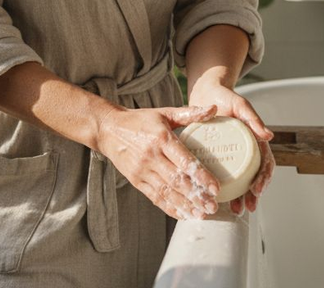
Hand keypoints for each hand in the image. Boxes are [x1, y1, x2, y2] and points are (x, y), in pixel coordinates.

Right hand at [96, 104, 222, 219]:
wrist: (108, 129)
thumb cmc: (140, 120)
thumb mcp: (164, 112)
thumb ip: (189, 113)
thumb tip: (213, 108)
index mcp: (161, 138)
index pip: (184, 160)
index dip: (201, 176)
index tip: (215, 188)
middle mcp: (152, 156)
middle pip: (177, 180)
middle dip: (196, 196)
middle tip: (213, 206)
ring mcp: (142, 170)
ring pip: (166, 192)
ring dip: (185, 206)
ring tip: (202, 214)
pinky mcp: (136, 181)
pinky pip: (155, 197)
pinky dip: (169, 207)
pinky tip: (183, 214)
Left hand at [188, 79, 274, 214]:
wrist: (206, 94)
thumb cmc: (225, 97)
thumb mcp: (240, 105)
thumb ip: (254, 119)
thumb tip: (270, 136)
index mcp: (254, 140)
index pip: (265, 163)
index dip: (264, 178)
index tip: (258, 189)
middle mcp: (245, 150)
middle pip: (254, 177)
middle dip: (254, 194)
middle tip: (248, 207)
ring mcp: (231, 155)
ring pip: (240, 180)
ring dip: (241, 197)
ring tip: (236, 210)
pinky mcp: (217, 157)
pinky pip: (223, 175)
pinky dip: (224, 189)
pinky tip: (219, 200)